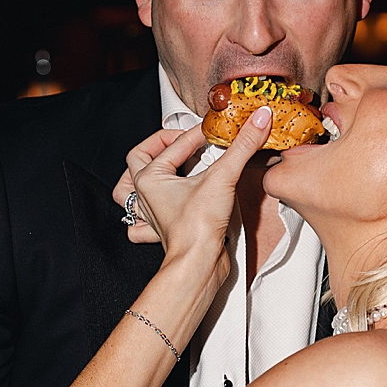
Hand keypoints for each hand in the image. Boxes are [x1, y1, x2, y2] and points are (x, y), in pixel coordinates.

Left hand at [112, 107, 270, 281]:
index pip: (176, 143)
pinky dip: (145, 209)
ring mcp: (152, 213)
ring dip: (141, 173)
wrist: (198, 265)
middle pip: (138, 159)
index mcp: (149, 179)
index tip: (217, 129)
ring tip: (162, 161)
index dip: (199, 132)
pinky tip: (163, 201)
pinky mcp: (163, 228)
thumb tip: (256, 121)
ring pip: (130, 188)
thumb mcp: (223, 178)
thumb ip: (242, 146)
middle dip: (158, 143)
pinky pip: (141, 218)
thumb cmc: (197, 229)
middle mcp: (145, 195)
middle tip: (180, 137)